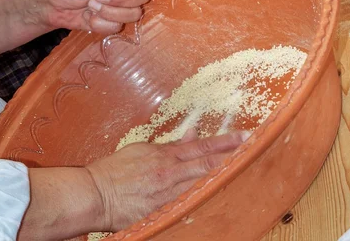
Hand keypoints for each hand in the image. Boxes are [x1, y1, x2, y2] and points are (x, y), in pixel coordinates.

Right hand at [86, 128, 249, 231]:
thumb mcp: (143, 150)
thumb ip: (169, 146)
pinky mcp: (162, 212)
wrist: (96, 193)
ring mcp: (167, 195)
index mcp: (165, 156)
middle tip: (254, 149)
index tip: (245, 136)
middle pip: (208, 165)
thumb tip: (191, 136)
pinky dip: (204, 201)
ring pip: (202, 185)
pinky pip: (188, 206)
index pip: (202, 147)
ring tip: (245, 172)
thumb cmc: (116, 170)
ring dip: (223, 178)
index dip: (225, 142)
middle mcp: (169, 174)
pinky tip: (219, 200)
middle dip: (232, 156)